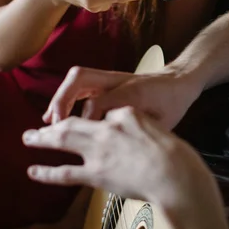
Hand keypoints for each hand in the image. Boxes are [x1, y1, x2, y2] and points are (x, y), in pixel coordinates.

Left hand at [26, 108, 210, 207]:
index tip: (84, 122)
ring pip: (63, 139)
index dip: (90, 116)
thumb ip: (139, 126)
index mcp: (124, 112)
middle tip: (36, 127)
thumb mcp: (159, 127)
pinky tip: (34, 170)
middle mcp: (107, 127)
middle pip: (73, 121)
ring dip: (42, 139)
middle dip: (53, 123)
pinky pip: (65, 172)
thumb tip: (126, 131)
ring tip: (28, 138)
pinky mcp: (96, 173)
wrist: (176, 174)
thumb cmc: (175, 155)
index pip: (101, 110)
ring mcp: (100, 150)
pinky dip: (46, 171)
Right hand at [43, 65, 202, 128]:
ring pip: (79, 79)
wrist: (179, 83)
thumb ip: (140, 130)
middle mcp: (119, 82)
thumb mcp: (162, 122)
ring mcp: (111, 79)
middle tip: (52, 124)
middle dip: (62, 100)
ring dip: (61, 98)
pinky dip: (67, 97)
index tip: (79, 137)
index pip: (100, 102)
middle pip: (82, 80)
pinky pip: (82, 84)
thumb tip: (121, 149)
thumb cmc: (171, 105)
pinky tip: (58, 116)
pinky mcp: (108, 81)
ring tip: (49, 121)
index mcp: (134, 92)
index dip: (89, 118)